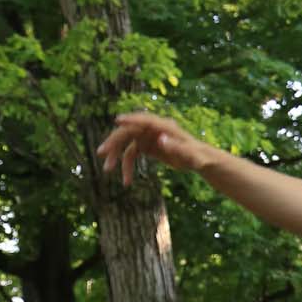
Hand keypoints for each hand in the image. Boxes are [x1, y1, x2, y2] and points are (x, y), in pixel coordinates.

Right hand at [96, 112, 212, 187]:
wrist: (200, 160)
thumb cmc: (198, 157)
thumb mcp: (190, 156)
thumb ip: (176, 148)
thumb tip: (161, 140)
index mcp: (164, 126)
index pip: (145, 120)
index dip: (131, 120)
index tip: (118, 121)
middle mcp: (152, 129)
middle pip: (129, 132)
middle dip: (114, 142)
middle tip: (101, 153)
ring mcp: (147, 137)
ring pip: (126, 143)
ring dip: (116, 155)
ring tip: (107, 169)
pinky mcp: (146, 147)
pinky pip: (131, 154)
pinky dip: (127, 166)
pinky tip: (126, 181)